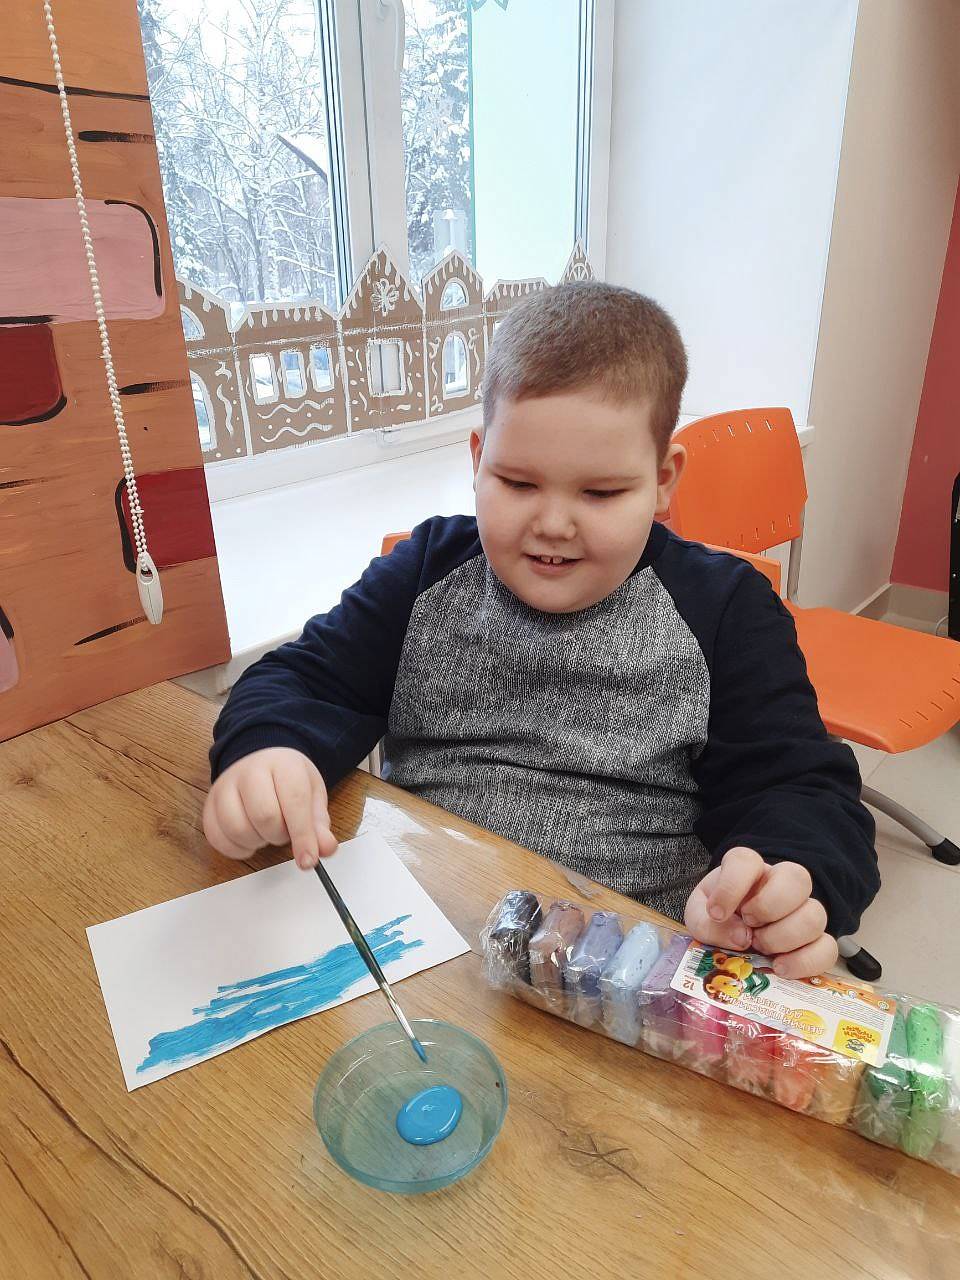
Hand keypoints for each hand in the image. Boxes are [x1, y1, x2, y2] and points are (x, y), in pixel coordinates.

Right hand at [202, 747, 337, 869]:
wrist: (259, 759)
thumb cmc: (286, 778)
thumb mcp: (312, 794)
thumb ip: (319, 824)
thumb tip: (325, 849)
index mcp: (283, 764)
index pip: (294, 802)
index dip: (303, 836)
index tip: (309, 860)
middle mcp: (250, 771)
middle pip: (264, 817)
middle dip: (279, 835)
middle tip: (285, 830)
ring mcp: (224, 787)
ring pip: (238, 830)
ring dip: (258, 841)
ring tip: (267, 830)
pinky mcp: (209, 805)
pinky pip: (218, 839)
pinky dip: (237, 848)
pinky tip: (250, 838)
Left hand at [684, 847, 837, 978]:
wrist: (730, 938)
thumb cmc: (716, 919)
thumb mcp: (699, 918)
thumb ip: (708, 924)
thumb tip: (741, 937)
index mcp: (748, 870)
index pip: (746, 860)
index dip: (731, 885)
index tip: (716, 912)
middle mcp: (780, 884)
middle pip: (798, 878)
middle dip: (770, 906)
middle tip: (749, 925)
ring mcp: (802, 911)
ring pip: (816, 913)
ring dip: (785, 936)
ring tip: (760, 947)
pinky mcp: (815, 942)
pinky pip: (828, 948)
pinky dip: (805, 961)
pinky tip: (780, 967)